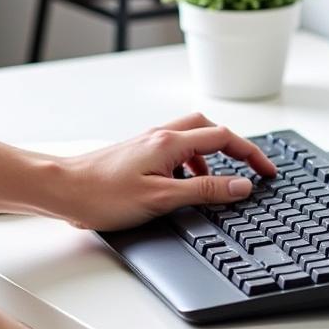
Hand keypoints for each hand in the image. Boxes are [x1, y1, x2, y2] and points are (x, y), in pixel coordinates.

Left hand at [58, 112, 277, 229]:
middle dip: (234, 148)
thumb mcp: (162, 198)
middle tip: (249, 170)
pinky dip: (190, 165)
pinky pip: (175, 152)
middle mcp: (161, 136)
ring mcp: (148, 143)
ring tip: (216, 187)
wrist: (61, 189)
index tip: (267, 172)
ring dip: (211, 159)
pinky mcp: (138, 154)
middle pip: (210, 129)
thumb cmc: (102, 195)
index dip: (251, 155)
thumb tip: (240, 186)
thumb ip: (205, 191)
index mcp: (171, 142)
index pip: (224, 138)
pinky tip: (184, 187)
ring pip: (192, 140)